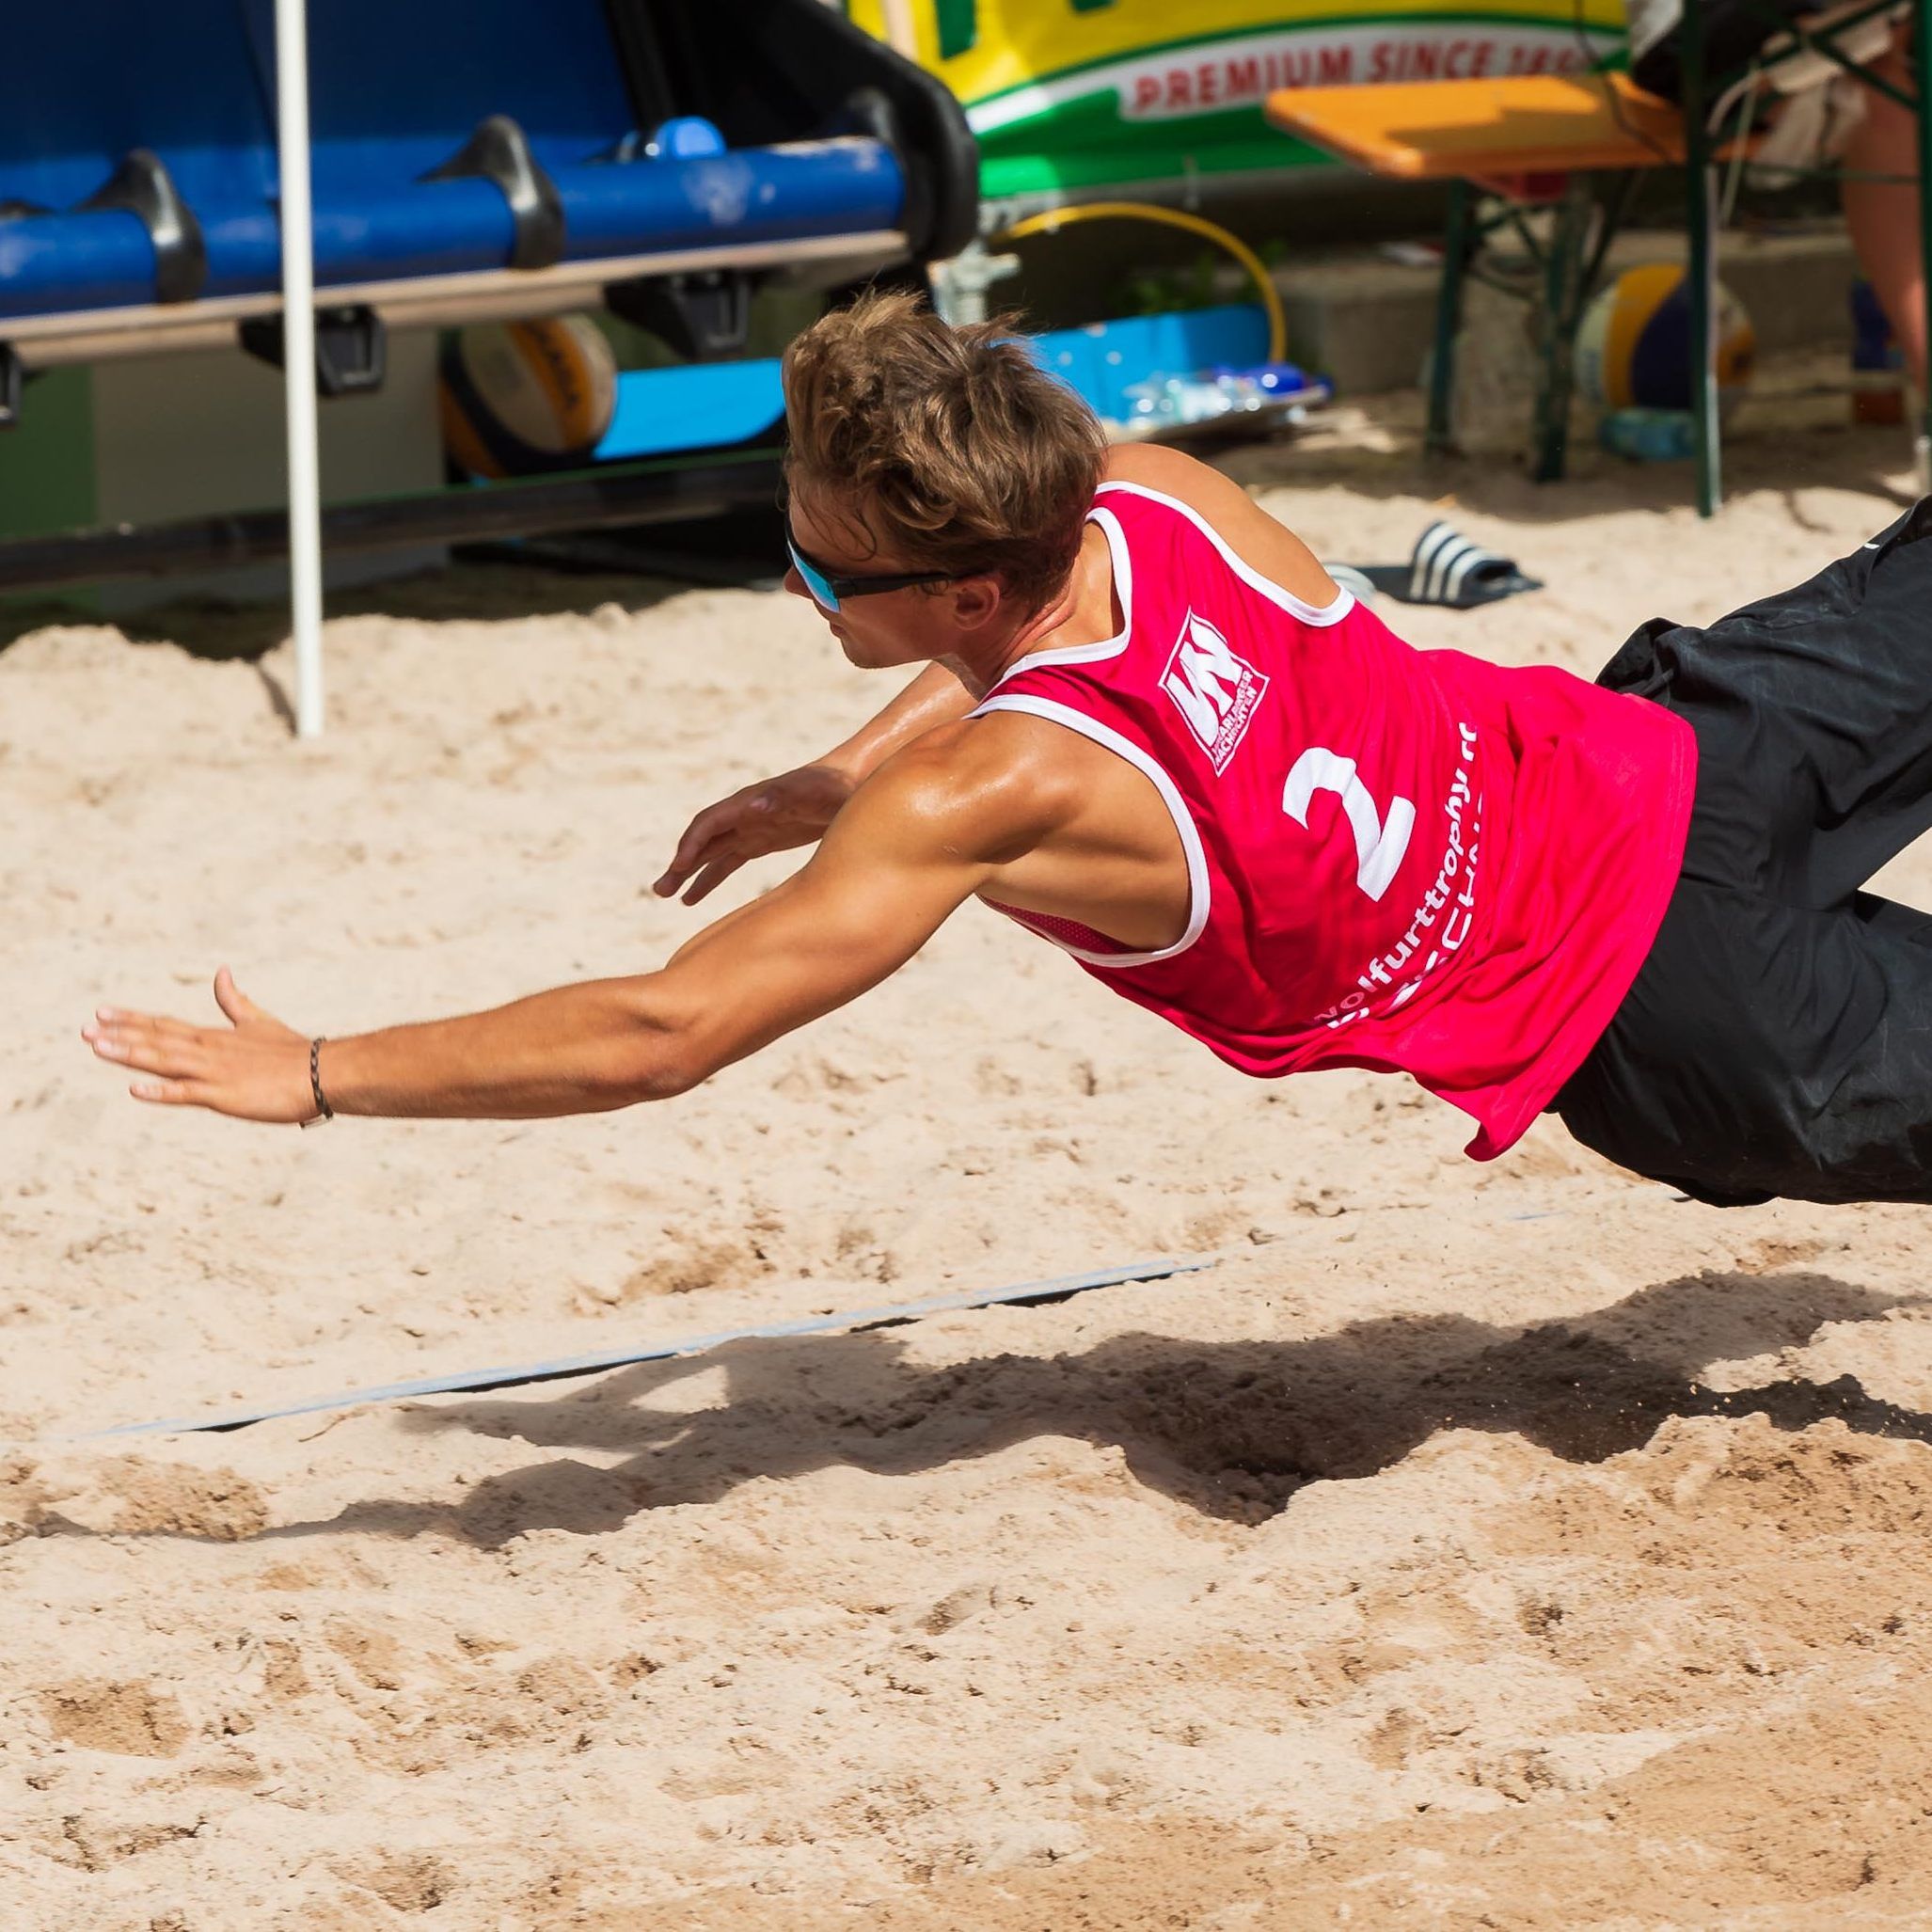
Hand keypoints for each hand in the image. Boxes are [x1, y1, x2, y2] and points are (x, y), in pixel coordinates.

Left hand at [82, 967, 317, 1121]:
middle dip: (118, 1035)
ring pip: (163, 1062)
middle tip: (84, 1030)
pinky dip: (161, 1092)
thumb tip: (221, 970)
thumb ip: (234, 1001)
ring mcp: (214, 1073)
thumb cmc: (295, 1052)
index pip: (164, 1025)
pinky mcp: (225, 1097)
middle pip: (156, 1040)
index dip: (131, 1020)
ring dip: (129, 1054)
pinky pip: (187, 1094)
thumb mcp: (259, 1021)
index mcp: (214, 1037)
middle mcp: (208, 1051)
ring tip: (97, 1048)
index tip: (100, 1013)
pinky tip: (136, 1090)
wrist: (325, 1072)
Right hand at [653, 763, 856, 904]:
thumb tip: (753, 804)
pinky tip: (692, 898)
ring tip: (667, 896)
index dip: (692, 845)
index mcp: (748, 802)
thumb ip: (781, 797)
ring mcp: (750, 828)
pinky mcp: (762, 840)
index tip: (678, 869)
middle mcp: (743, 814)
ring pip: (710, 854)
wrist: (851, 782)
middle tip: (661, 890)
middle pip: (702, 840)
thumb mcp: (811, 793)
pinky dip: (709, 879)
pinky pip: (726, 862)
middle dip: (680, 865)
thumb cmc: (831, 786)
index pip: (709, 824)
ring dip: (688, 874)